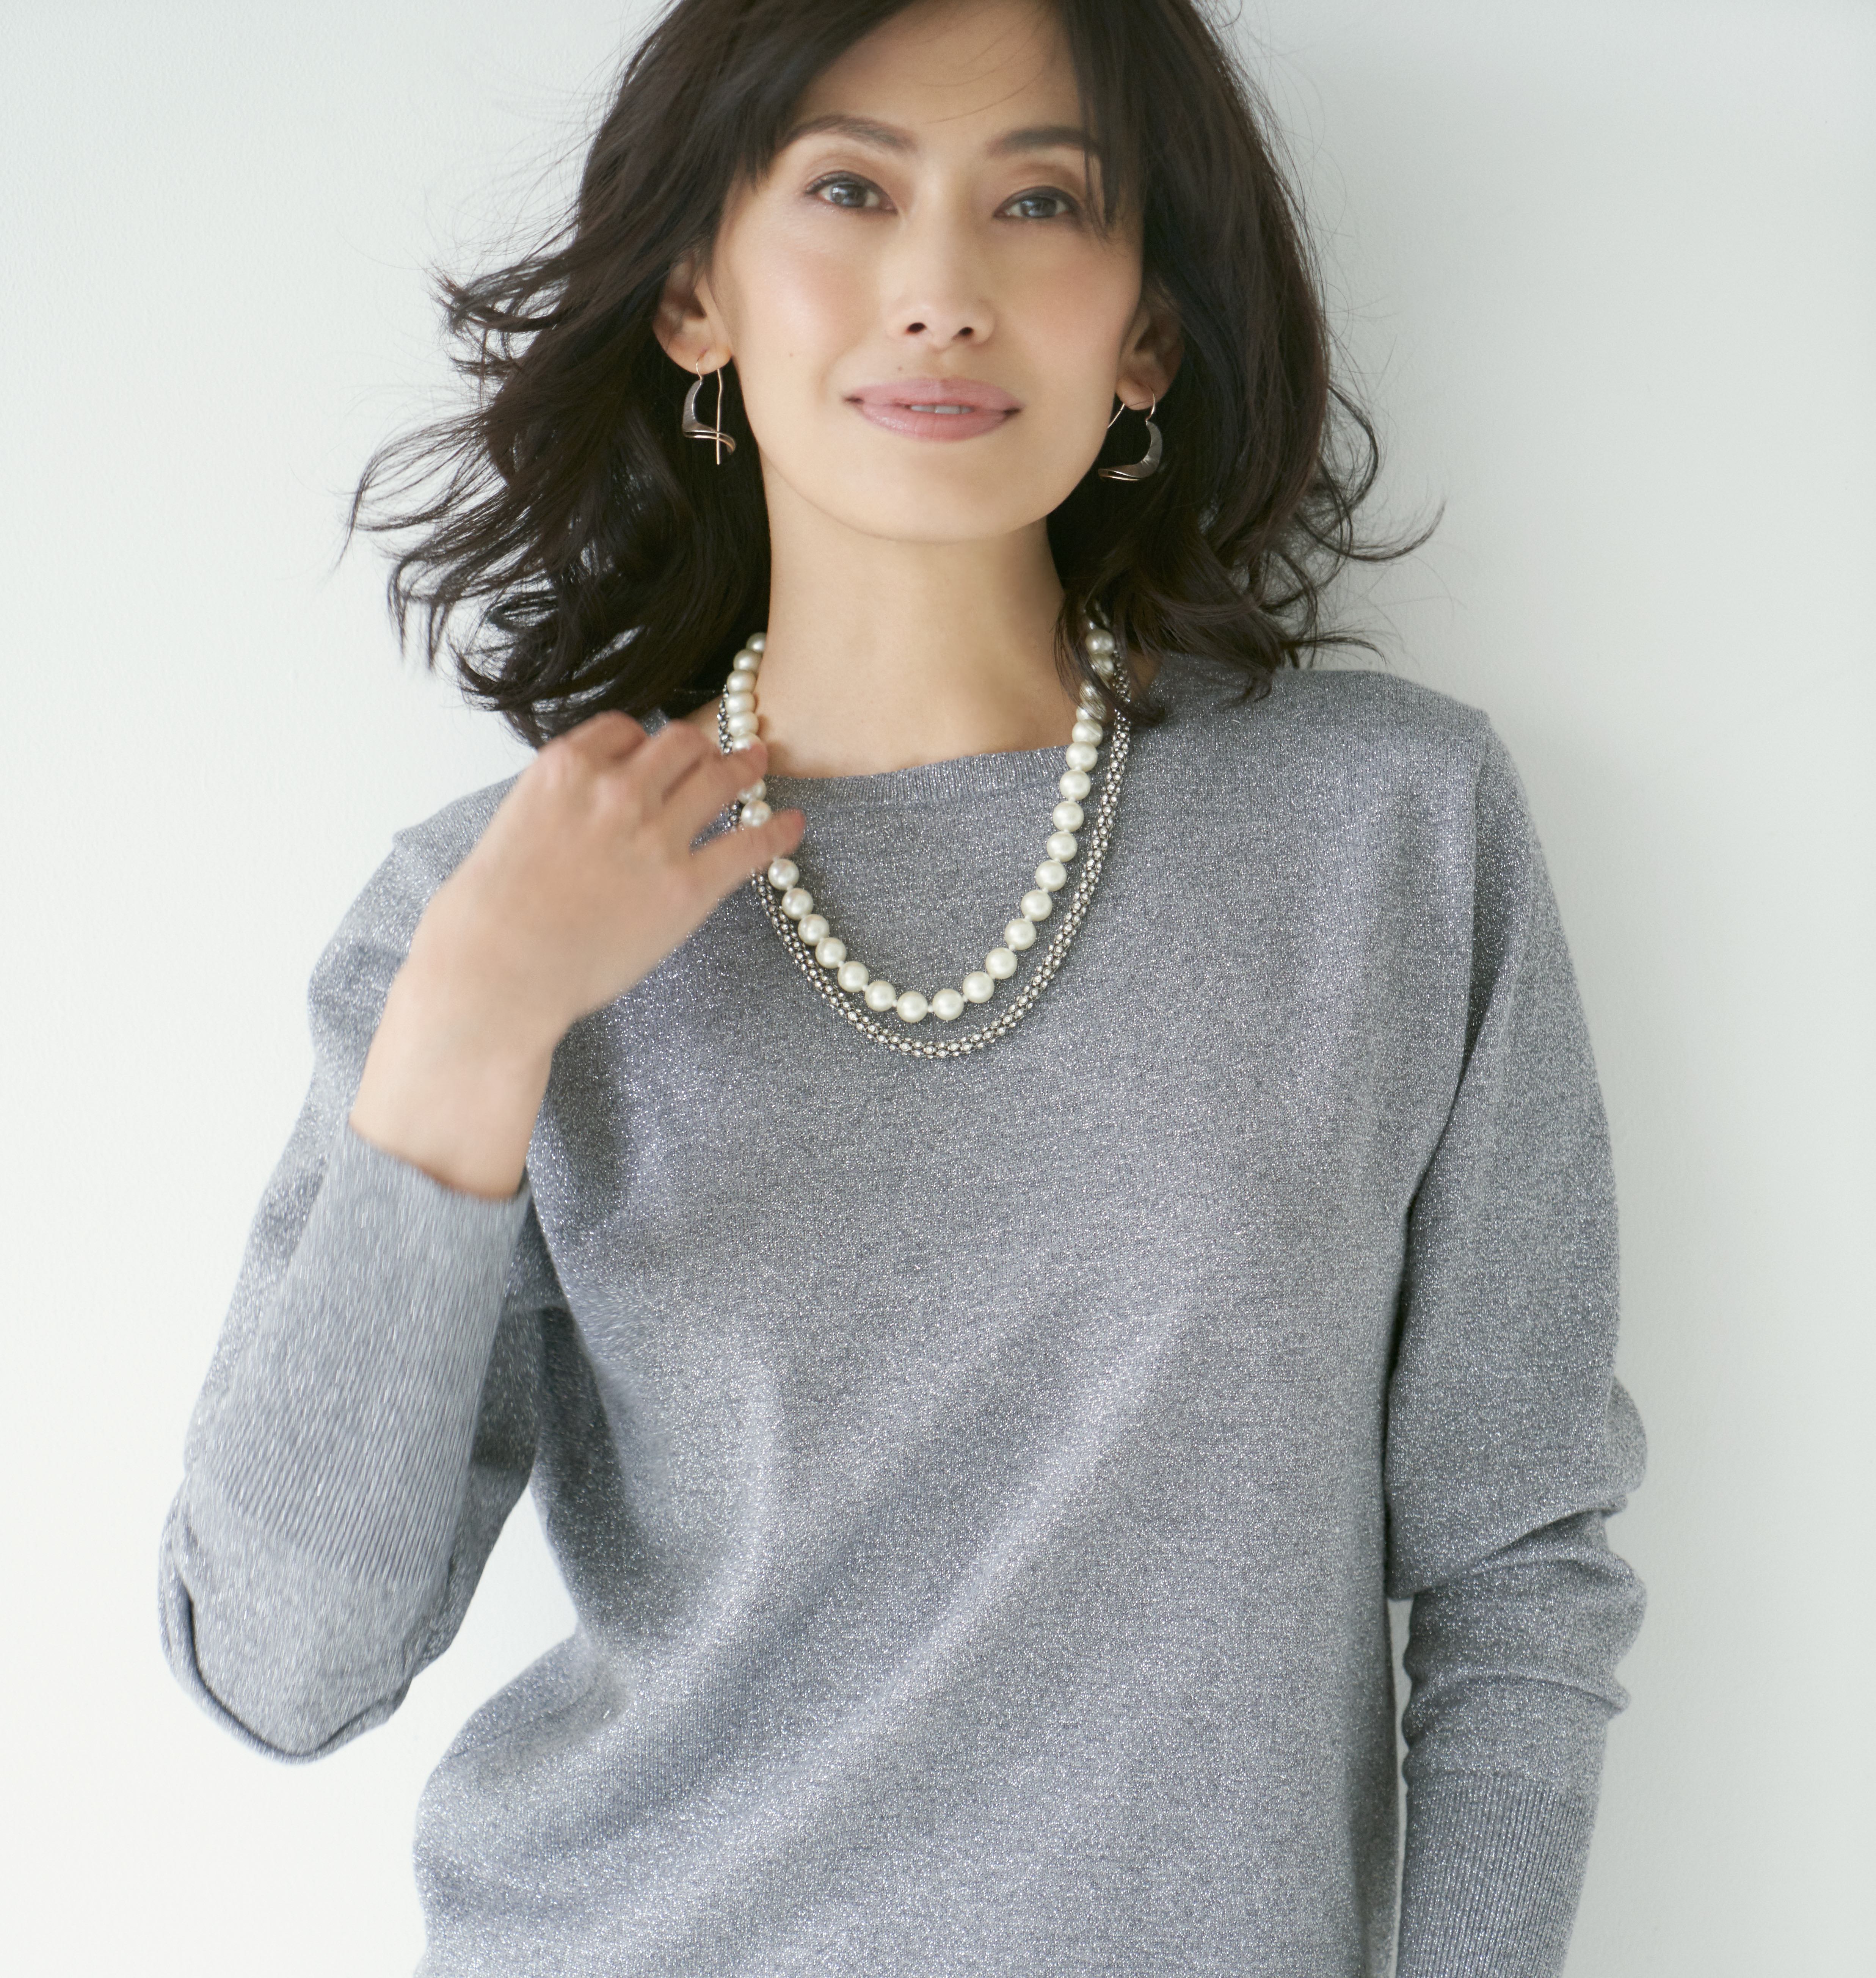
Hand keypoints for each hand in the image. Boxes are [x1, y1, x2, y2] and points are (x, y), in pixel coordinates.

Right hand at [350, 714, 801, 1197]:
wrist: (496, 970)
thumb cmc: (488, 912)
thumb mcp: (512, 826)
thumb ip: (558, 802)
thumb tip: (585, 805)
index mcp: (567, 767)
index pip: (625, 728)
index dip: (644, 741)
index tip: (652, 753)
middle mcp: (618, 789)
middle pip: (680, 742)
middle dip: (698, 746)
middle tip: (713, 754)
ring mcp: (657, 836)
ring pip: (719, 777)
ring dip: (743, 766)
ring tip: (760, 761)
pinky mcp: (687, 888)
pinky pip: (749, 846)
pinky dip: (777, 832)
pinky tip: (793, 824)